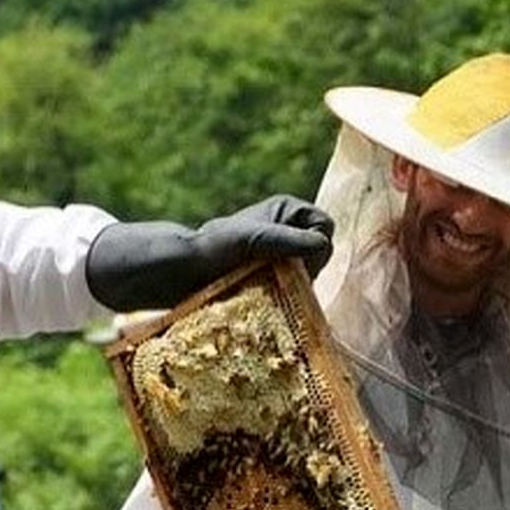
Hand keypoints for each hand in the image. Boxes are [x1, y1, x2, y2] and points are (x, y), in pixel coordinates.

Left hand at [85, 195, 333, 310]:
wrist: (184, 272)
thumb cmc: (216, 249)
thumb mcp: (257, 239)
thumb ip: (291, 240)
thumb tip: (323, 245)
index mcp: (288, 210)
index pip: (326, 226)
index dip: (315, 244)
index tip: (290, 258)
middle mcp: (287, 230)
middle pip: (321, 252)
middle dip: (305, 266)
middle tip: (275, 275)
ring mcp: (280, 255)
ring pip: (310, 273)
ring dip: (295, 284)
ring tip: (267, 286)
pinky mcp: (271, 277)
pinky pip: (295, 288)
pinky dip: (288, 295)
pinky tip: (270, 299)